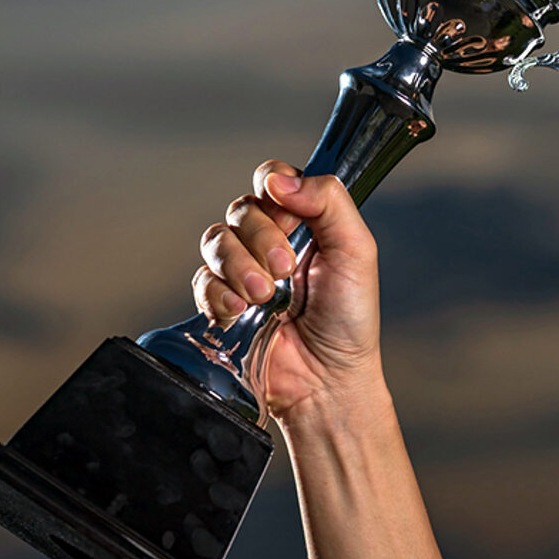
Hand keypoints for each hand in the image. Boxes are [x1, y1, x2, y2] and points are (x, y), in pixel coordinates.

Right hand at [192, 160, 385, 421]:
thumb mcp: (356, 251)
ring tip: (265, 296)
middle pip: (241, 209)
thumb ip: (330, 203)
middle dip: (261, 238)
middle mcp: (269, 241)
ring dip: (239, 266)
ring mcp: (242, 271)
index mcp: (303, 222)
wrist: (326, 378)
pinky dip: (220, 294)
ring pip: (215, 241)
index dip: (274, 188)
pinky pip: (201, 281)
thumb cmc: (349, 319)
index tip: (289, 212)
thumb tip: (282, 181)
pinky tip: (242, 311)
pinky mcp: (222, 302)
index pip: (272, 179)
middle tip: (285, 270)